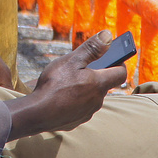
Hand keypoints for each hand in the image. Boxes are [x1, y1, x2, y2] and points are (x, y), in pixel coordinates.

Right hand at [4, 30, 123, 139]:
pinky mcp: (77, 121)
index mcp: (99, 84)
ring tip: (67, 82)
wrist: (37, 113)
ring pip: (92, 97)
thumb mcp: (72, 60)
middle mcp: (98, 100)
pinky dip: (75, 101)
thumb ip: (91, 49)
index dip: (120, 64)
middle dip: (96, 75)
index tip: (115, 57)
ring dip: (85, 89)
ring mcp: (88, 112)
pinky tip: (61, 97)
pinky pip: (80, 108)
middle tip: (81, 67)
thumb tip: (108, 36)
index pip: (121, 74)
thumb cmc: (54, 84)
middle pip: (104, 85)